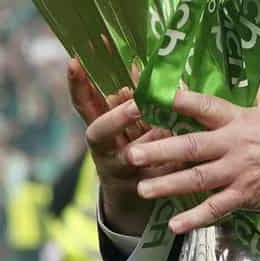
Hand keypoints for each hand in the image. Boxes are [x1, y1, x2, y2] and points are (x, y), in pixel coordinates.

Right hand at [67, 58, 180, 235]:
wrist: (135, 199)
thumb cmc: (135, 148)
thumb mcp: (129, 124)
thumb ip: (130, 100)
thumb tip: (138, 65)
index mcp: (99, 130)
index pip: (83, 104)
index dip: (77, 85)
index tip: (74, 61)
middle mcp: (103, 151)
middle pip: (98, 134)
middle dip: (117, 118)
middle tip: (137, 105)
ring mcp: (118, 172)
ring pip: (129, 156)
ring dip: (148, 141)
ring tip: (168, 127)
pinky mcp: (140, 190)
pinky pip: (156, 176)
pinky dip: (170, 166)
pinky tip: (185, 158)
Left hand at [124, 86, 259, 233]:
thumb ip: (254, 93)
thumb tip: (241, 73)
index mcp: (241, 119)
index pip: (203, 106)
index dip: (176, 99)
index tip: (150, 94)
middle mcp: (235, 143)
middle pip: (190, 145)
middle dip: (159, 149)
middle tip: (131, 153)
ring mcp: (239, 171)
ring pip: (197, 177)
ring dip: (168, 184)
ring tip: (143, 189)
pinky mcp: (247, 195)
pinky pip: (216, 208)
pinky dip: (195, 218)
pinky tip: (174, 225)